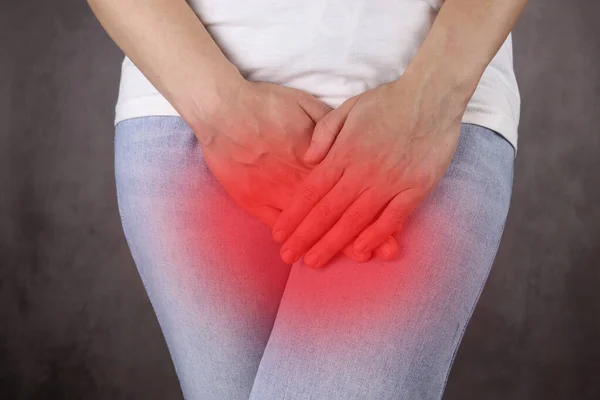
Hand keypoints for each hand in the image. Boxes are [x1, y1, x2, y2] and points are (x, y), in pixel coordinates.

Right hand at [191, 79, 395, 262]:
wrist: (223, 109)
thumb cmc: (265, 103)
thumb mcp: (305, 104)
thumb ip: (329, 126)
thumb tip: (350, 144)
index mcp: (316, 157)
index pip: (351, 188)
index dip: (373, 207)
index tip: (393, 222)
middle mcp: (300, 178)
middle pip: (337, 210)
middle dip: (365, 232)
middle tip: (387, 253)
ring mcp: (276, 191)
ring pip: (310, 221)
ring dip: (331, 242)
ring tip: (351, 259)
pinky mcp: (254, 198)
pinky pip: (276, 221)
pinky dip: (292, 236)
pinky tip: (306, 251)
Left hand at [271, 73, 463, 267]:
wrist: (432, 95)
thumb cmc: (387, 101)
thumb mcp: (348, 108)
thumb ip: (323, 133)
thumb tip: (306, 159)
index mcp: (344, 152)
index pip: (312, 191)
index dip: (294, 215)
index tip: (280, 233)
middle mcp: (363, 171)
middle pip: (328, 211)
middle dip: (306, 237)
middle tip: (290, 257)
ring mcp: (390, 181)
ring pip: (356, 219)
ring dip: (334, 243)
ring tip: (315, 261)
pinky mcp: (415, 188)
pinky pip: (392, 218)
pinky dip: (375, 236)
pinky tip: (360, 252)